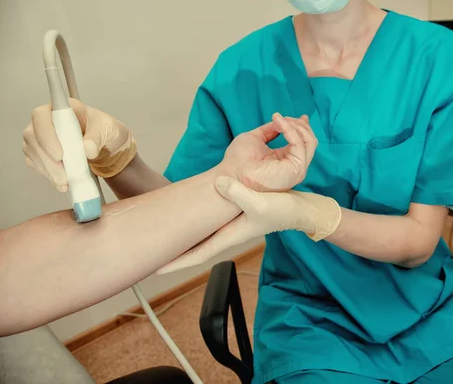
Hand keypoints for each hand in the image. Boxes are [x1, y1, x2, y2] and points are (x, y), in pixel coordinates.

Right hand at [23, 98, 135, 191]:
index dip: (46, 134)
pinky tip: (61, 182)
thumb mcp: (108, 128)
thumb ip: (97, 136)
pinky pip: (35, 163)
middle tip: (63, 176)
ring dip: (47, 169)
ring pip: (32, 151)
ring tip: (64, 182)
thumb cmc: (105, 130)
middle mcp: (46, 120)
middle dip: (47, 159)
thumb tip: (87, 149)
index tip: (59, 154)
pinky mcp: (41, 152)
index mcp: (61, 108)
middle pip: (33, 136)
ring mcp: (41, 136)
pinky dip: (47, 174)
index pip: (41, 115)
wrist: (108, 146)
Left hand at [156, 176, 340, 274]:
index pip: (197, 255)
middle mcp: (227, 233)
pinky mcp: (236, 216)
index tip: (155, 269)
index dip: (176, 263)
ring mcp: (231, 226)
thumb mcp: (260, 202)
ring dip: (185, 241)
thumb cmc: (283, 210)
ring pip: (202, 237)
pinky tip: (192, 220)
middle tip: (152, 253)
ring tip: (166, 239)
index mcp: (229, 236)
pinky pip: (210, 225)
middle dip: (175, 254)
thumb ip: (238, 193)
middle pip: (195, 248)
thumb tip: (218, 182)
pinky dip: (197, 226)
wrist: (300, 209)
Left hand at [221, 113, 316, 191]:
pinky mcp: (295, 170)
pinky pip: (299, 145)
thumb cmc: (238, 160)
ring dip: (295, 126)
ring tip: (280, 119)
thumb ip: (270, 130)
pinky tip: (279, 123)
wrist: (231, 174)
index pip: (302, 142)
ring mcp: (296, 169)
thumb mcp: (256, 138)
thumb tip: (281, 120)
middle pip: (310, 141)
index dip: (301, 127)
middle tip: (287, 117)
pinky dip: (290, 130)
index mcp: (286, 159)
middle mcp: (293, 165)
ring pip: (309, 142)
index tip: (292, 116)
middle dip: (301, 125)